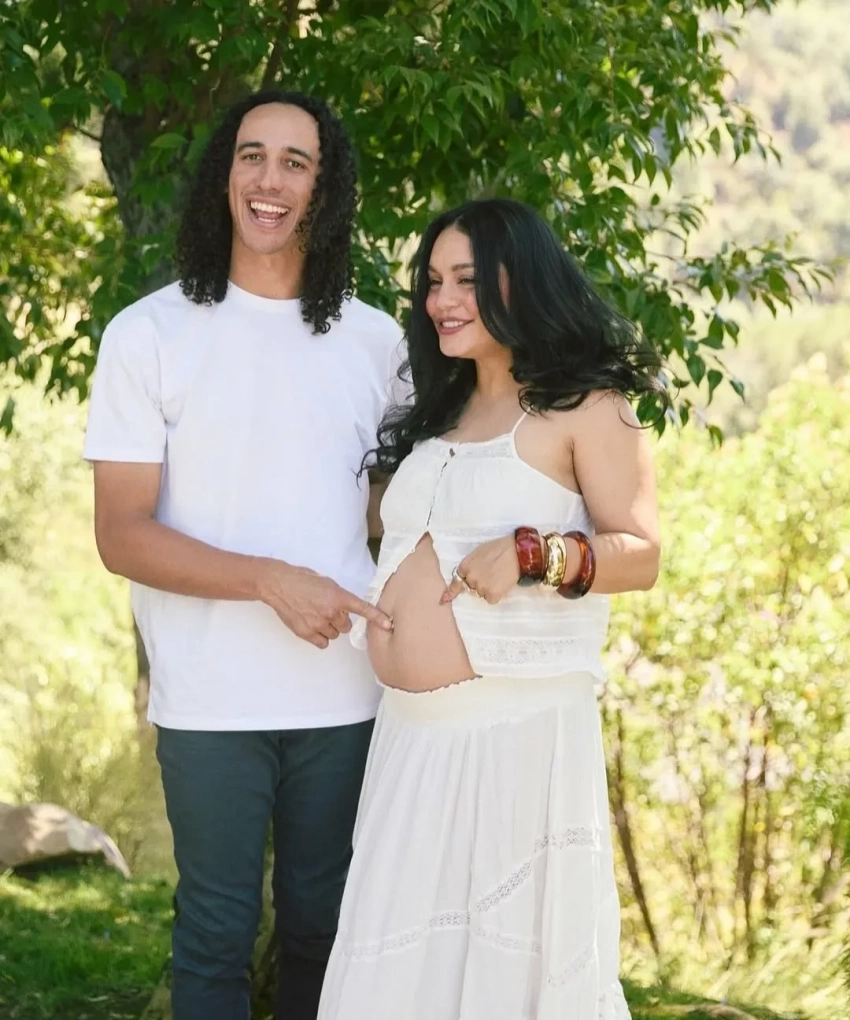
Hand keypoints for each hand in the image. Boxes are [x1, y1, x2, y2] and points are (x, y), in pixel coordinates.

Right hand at [256, 559, 392, 648]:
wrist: (279, 584)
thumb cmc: (302, 579)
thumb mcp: (327, 583)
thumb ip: (339, 596)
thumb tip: (347, 608)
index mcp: (338, 596)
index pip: (362, 608)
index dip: (377, 617)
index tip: (388, 624)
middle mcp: (331, 611)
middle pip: (346, 626)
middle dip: (339, 620)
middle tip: (327, 611)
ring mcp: (318, 623)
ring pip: (334, 635)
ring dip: (329, 628)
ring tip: (315, 615)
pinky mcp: (306, 633)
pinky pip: (323, 643)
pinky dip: (320, 638)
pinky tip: (312, 626)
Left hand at [441, 535, 519, 604]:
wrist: (517, 552)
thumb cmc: (500, 548)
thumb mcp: (479, 552)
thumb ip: (471, 564)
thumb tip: (467, 574)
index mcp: (465, 566)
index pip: (456, 581)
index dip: (452, 590)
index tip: (444, 600)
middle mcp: (470, 578)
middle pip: (472, 587)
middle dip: (480, 583)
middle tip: (492, 574)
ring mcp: (481, 587)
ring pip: (482, 594)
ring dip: (489, 589)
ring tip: (499, 576)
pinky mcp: (492, 595)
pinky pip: (491, 600)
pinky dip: (497, 594)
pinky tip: (503, 583)